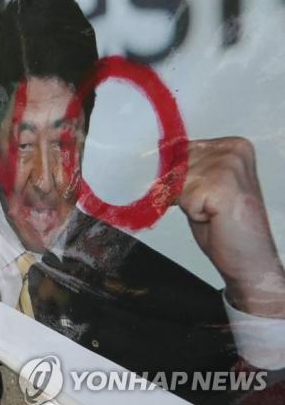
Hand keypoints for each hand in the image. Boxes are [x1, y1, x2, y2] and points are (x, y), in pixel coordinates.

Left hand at [177, 137, 284, 317]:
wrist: (249, 258)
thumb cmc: (226, 226)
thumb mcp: (203, 187)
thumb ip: (187, 169)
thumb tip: (156, 161)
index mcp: (232, 146)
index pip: (179, 150)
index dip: (177, 176)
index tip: (198, 192)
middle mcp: (233, 151)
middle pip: (176, 164)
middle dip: (181, 190)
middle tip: (207, 206)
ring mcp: (229, 166)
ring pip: (176, 180)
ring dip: (187, 202)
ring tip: (211, 211)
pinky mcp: (221, 185)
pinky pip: (182, 196)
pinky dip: (192, 212)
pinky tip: (213, 217)